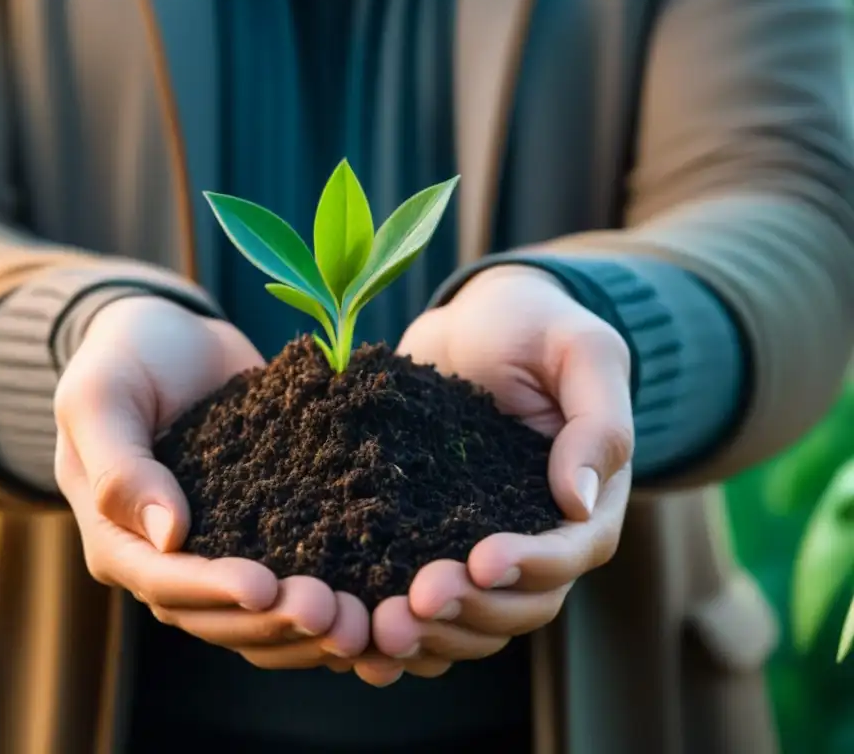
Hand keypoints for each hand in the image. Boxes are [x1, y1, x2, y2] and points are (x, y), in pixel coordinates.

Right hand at [54, 296, 369, 669]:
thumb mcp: (102, 396)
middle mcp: (165, 560)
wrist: (174, 336)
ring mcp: (217, 550)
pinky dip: (329, 595)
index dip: (215, 592)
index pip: (164, 582)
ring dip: (307, 630)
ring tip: (360, 624)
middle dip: (274, 622)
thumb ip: (119, 465)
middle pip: (217, 617)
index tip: (266, 588)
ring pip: (258, 615)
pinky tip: (373, 603)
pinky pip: (292, 577)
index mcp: (116, 536)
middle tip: (334, 616)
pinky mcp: (262, 531)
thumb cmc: (126, 356)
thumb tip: (167, 535)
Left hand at [355, 265, 632, 684]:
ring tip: (379, 629)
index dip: (530, 567)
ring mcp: (481, 541)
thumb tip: (580, 500)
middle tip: (412, 604)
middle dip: (469, 612)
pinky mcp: (428, 537)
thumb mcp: (581, 350)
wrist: (476, 321)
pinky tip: (358, 636)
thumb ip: (597, 421)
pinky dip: (400, 627)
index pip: (572, 552)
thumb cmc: (536, 325)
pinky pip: (423, 601)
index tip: (481, 561)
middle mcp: (536, 534)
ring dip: (431, 633)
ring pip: (472, 618)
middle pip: (519, 603)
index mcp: (586, 499)